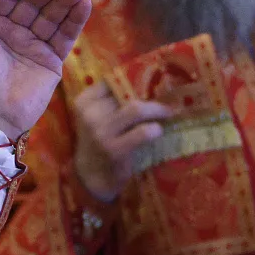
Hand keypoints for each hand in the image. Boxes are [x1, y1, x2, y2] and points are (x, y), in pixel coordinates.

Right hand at [70, 83, 170, 202]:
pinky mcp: (114, 150)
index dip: (135, 78)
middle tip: (169, 97)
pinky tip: (159, 131)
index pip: (113, 80)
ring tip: (169, 112)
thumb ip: (113, 100)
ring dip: (157, 110)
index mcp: (85, 101)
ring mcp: (100, 133)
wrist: (91, 176)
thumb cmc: (101, 140)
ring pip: (136, 109)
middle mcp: (90, 114)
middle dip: (151, 94)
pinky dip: (154, 129)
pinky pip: (142, 132)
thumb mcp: (99, 116)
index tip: (153, 81)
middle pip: (126, 93)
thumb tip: (150, 81)